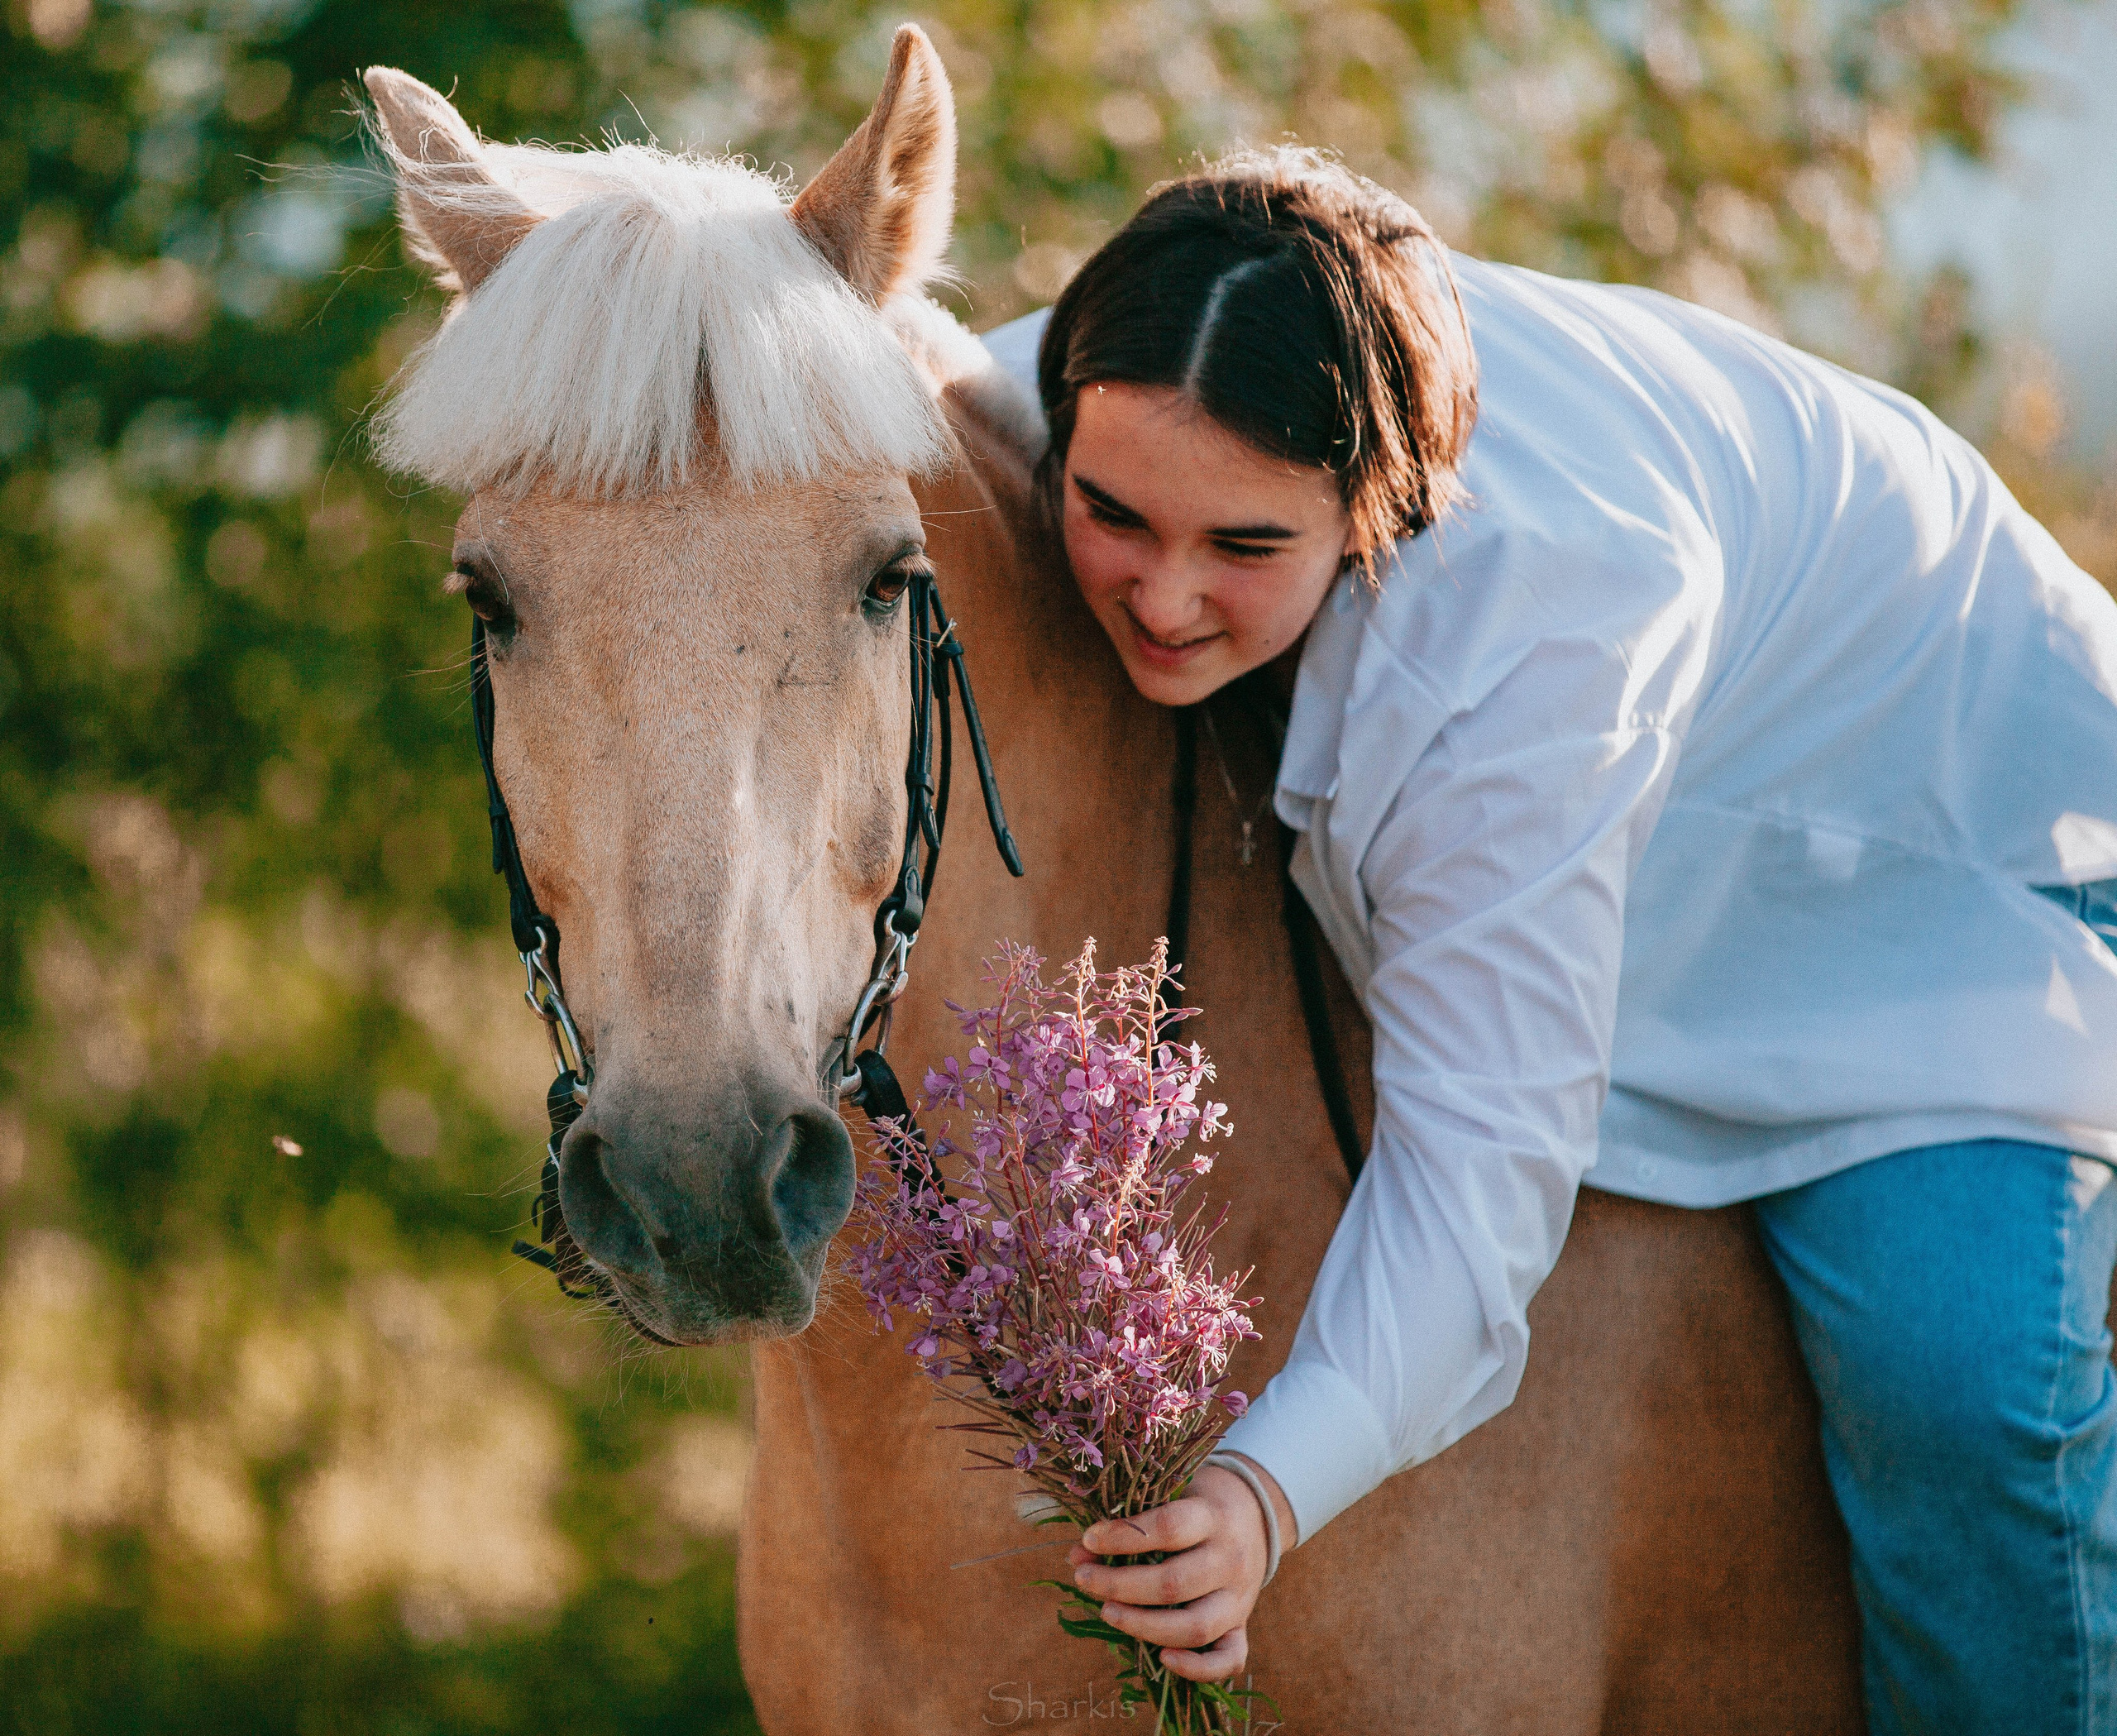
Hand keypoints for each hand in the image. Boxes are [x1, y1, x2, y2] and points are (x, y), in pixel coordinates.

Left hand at [1065, 1453, 1295, 1683]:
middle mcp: (1231, 1559)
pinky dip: (1197, 1667)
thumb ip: (1129, 1523)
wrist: (1256, 1514)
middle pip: (1174, 1583)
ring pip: (1195, 1627)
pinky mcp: (1243, 1625)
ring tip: (1106, 1612)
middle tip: (1084, 1578)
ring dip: (1143, 1626)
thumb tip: (1077, 1554)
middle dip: (1119, 1585)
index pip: (1169, 1528)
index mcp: (1213, 1516)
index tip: (1089, 1539)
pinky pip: (1229, 1659)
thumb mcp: (1169, 1497)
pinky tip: (1162, 1659)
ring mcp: (1240, 1598)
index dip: (1124, 1537)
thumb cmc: (1197, 1503)